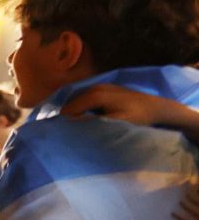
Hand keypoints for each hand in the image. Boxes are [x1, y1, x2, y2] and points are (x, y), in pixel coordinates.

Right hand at [61, 84, 185, 126]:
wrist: (156, 107)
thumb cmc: (137, 116)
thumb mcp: (115, 122)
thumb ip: (92, 121)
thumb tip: (70, 122)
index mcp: (95, 95)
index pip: (70, 108)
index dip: (65, 121)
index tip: (64, 133)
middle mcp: (94, 87)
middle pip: (73, 102)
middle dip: (69, 115)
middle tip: (69, 131)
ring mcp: (100, 86)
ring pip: (79, 99)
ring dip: (76, 111)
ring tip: (77, 125)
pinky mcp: (105, 88)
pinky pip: (87, 97)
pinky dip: (84, 106)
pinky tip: (88, 116)